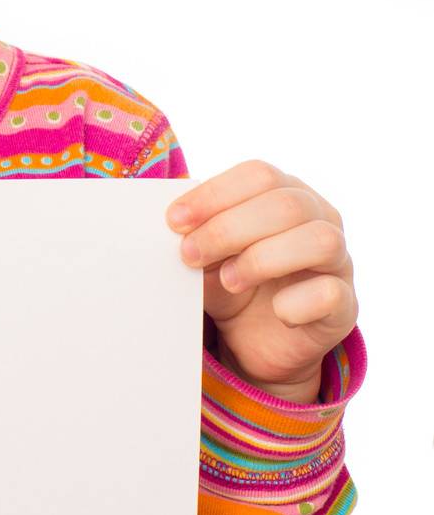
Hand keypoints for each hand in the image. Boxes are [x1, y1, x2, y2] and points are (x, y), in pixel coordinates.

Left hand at [165, 160, 357, 401]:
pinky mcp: (345, 305)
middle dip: (228, 229)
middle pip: (285, 204)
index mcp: (285, 192)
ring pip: (319, 240)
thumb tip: (170, 224)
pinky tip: (275, 311)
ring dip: (263, 259)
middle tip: (188, 255)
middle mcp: (320, 218)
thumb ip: (194, 232)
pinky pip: (332, 294)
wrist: (254, 340)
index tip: (174, 221)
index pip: (258, 174)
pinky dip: (297, 302)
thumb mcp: (205, 253)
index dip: (215, 194)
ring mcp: (339, 261)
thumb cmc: (230, 279)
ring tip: (228, 280)